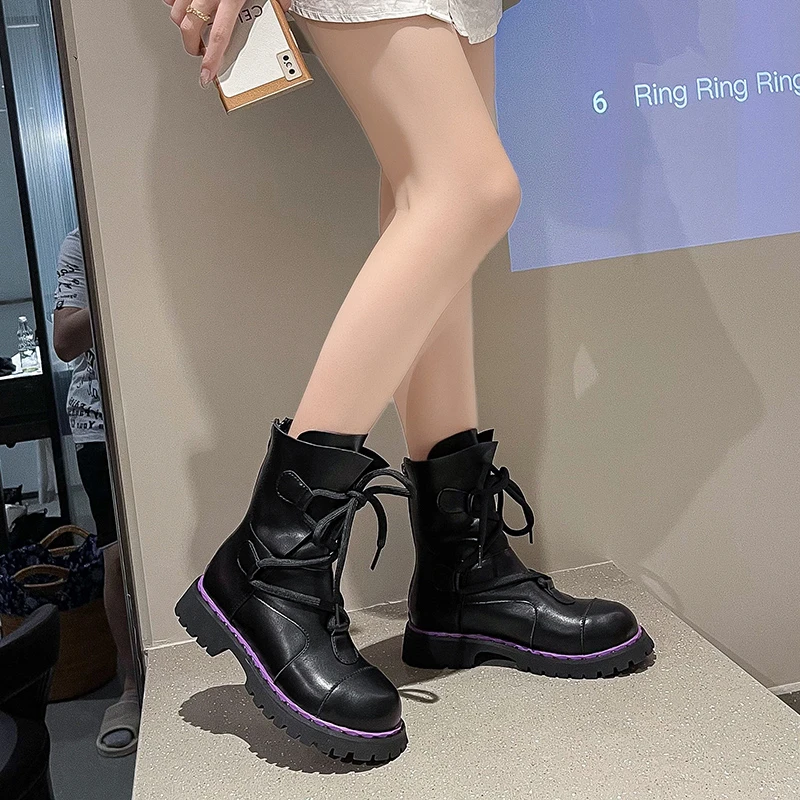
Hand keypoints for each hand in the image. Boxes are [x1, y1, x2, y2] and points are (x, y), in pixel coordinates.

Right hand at [164, 0, 292, 86]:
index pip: (219, 37)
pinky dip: (176, 2)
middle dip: (192, 46)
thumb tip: (285, 9)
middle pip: (190, 29)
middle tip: (201, 53)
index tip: (206, 75)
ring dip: (184, 26)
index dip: (211, 59)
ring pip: (177, 13)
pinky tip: (186, 5)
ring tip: (195, 31)